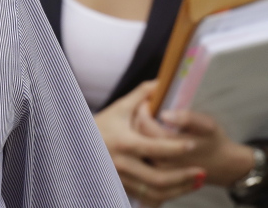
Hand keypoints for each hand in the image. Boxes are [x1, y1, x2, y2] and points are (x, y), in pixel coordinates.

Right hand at [95, 81, 204, 205]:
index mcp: (123, 142)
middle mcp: (122, 163)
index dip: (176, 148)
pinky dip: (165, 195)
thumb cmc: (101, 124)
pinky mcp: (120, 187)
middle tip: (202, 172)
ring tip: (195, 183)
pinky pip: (147, 197)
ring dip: (178, 190)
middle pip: (158, 178)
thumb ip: (141, 95)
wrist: (76, 144)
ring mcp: (121, 178)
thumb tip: (161, 81)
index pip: (155, 148)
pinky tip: (178, 189)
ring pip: (155, 192)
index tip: (192, 145)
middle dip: (183, 177)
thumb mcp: (119, 108)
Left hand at [137, 107, 255, 186]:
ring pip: (136, 145)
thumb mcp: (206, 124)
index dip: (143, 108)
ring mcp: (157, 170)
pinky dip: (140, 143)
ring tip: (147, 120)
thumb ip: (186, 117)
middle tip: (145, 109)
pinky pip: (140, 155)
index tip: (148, 101)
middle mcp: (160, 160)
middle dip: (138, 118)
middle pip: (136, 134)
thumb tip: (164, 115)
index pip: (143, 122)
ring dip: (137, 130)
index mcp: (170, 145)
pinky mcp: (157, 175)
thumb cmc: (214, 141)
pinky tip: (148, 135)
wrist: (222, 166)